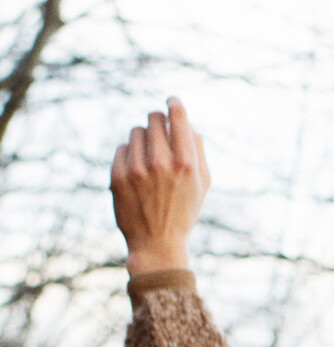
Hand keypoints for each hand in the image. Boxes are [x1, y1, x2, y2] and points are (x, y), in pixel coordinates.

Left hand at [111, 97, 210, 274]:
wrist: (157, 244)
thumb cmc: (183, 213)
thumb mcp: (202, 185)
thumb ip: (198, 151)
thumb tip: (187, 123)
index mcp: (186, 164)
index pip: (177, 116)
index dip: (174, 104)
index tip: (171, 102)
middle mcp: (161, 163)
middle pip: (154, 118)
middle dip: (158, 124)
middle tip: (160, 136)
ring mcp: (137, 169)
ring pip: (136, 131)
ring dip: (143, 140)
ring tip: (148, 160)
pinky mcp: (118, 176)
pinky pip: (122, 148)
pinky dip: (129, 156)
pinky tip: (136, 173)